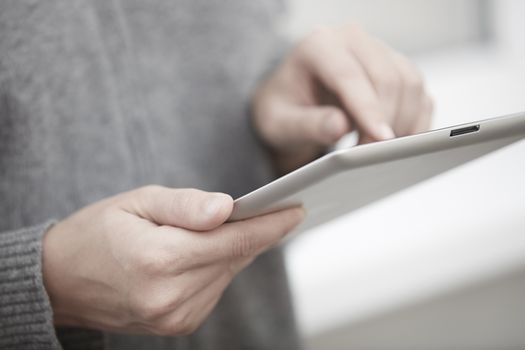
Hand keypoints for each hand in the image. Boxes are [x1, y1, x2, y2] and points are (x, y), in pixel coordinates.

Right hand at [42, 185, 303, 334]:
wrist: (61, 280)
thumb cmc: (98, 232)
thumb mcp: (137, 202)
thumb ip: (185, 206)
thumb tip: (228, 208)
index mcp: (160, 259)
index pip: (234, 240)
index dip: (270, 224)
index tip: (296, 209)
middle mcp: (171, 295)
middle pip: (235, 257)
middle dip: (257, 232)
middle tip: (274, 208)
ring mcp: (175, 316)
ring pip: (228, 273)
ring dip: (234, 250)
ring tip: (230, 227)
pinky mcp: (177, 324)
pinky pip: (214, 288)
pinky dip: (218, 267)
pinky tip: (205, 252)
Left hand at [253, 24, 432, 172]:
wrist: (292, 105)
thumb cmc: (283, 110)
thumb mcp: (280, 123)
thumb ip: (307, 124)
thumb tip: (340, 125)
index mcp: (318, 45)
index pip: (348, 75)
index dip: (367, 108)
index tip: (380, 139)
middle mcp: (352, 41)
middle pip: (387, 78)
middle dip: (386, 122)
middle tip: (372, 158)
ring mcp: (378, 53)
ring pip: (410, 84)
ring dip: (403, 123)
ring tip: (381, 154)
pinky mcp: (396, 70)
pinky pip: (419, 95)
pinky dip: (416, 123)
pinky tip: (398, 145)